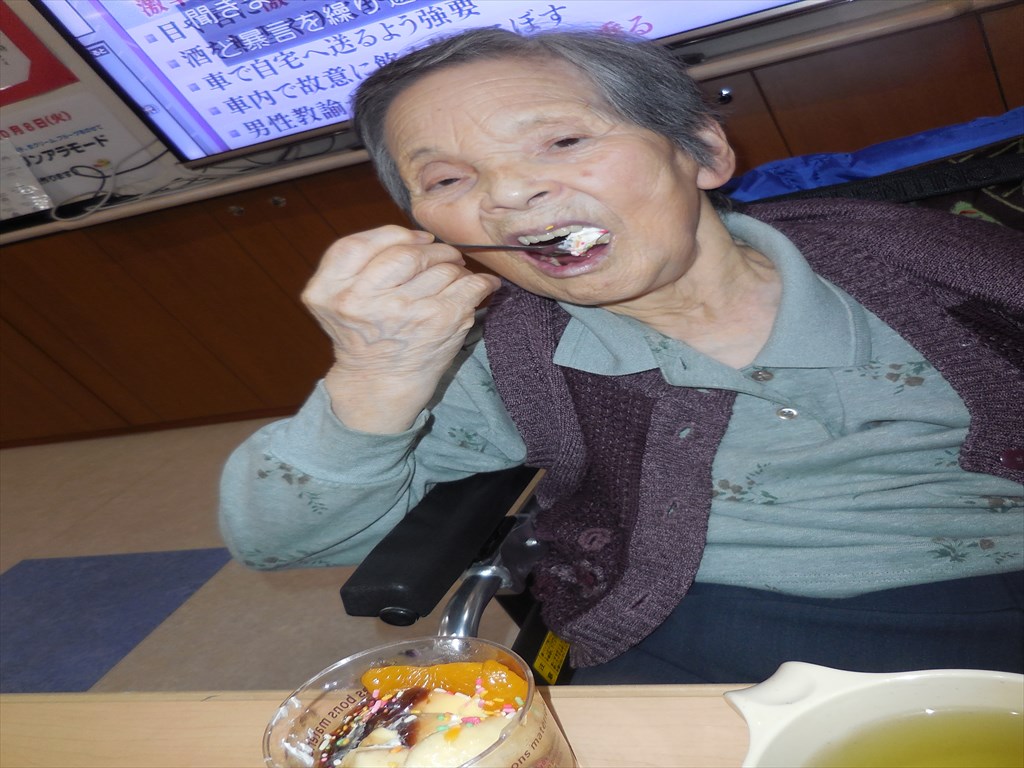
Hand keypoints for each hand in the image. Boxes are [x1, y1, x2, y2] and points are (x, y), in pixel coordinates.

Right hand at [303, 225, 500, 432]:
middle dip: (433, 251)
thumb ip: (362, 263)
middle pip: (407, 253)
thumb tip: (421, 236)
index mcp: (329, 290)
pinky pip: (470, 285)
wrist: (380, 383)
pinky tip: (482, 285)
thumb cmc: (366, 336)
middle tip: (444, 256)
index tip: (416, 240)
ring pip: (442, 267)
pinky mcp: (438, 320)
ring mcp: (402, 309)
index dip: (395, 235)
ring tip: (456, 277)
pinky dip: (481, 282)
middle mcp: (362, 299)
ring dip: (455, 269)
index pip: (360, 244)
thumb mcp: (339, 298)